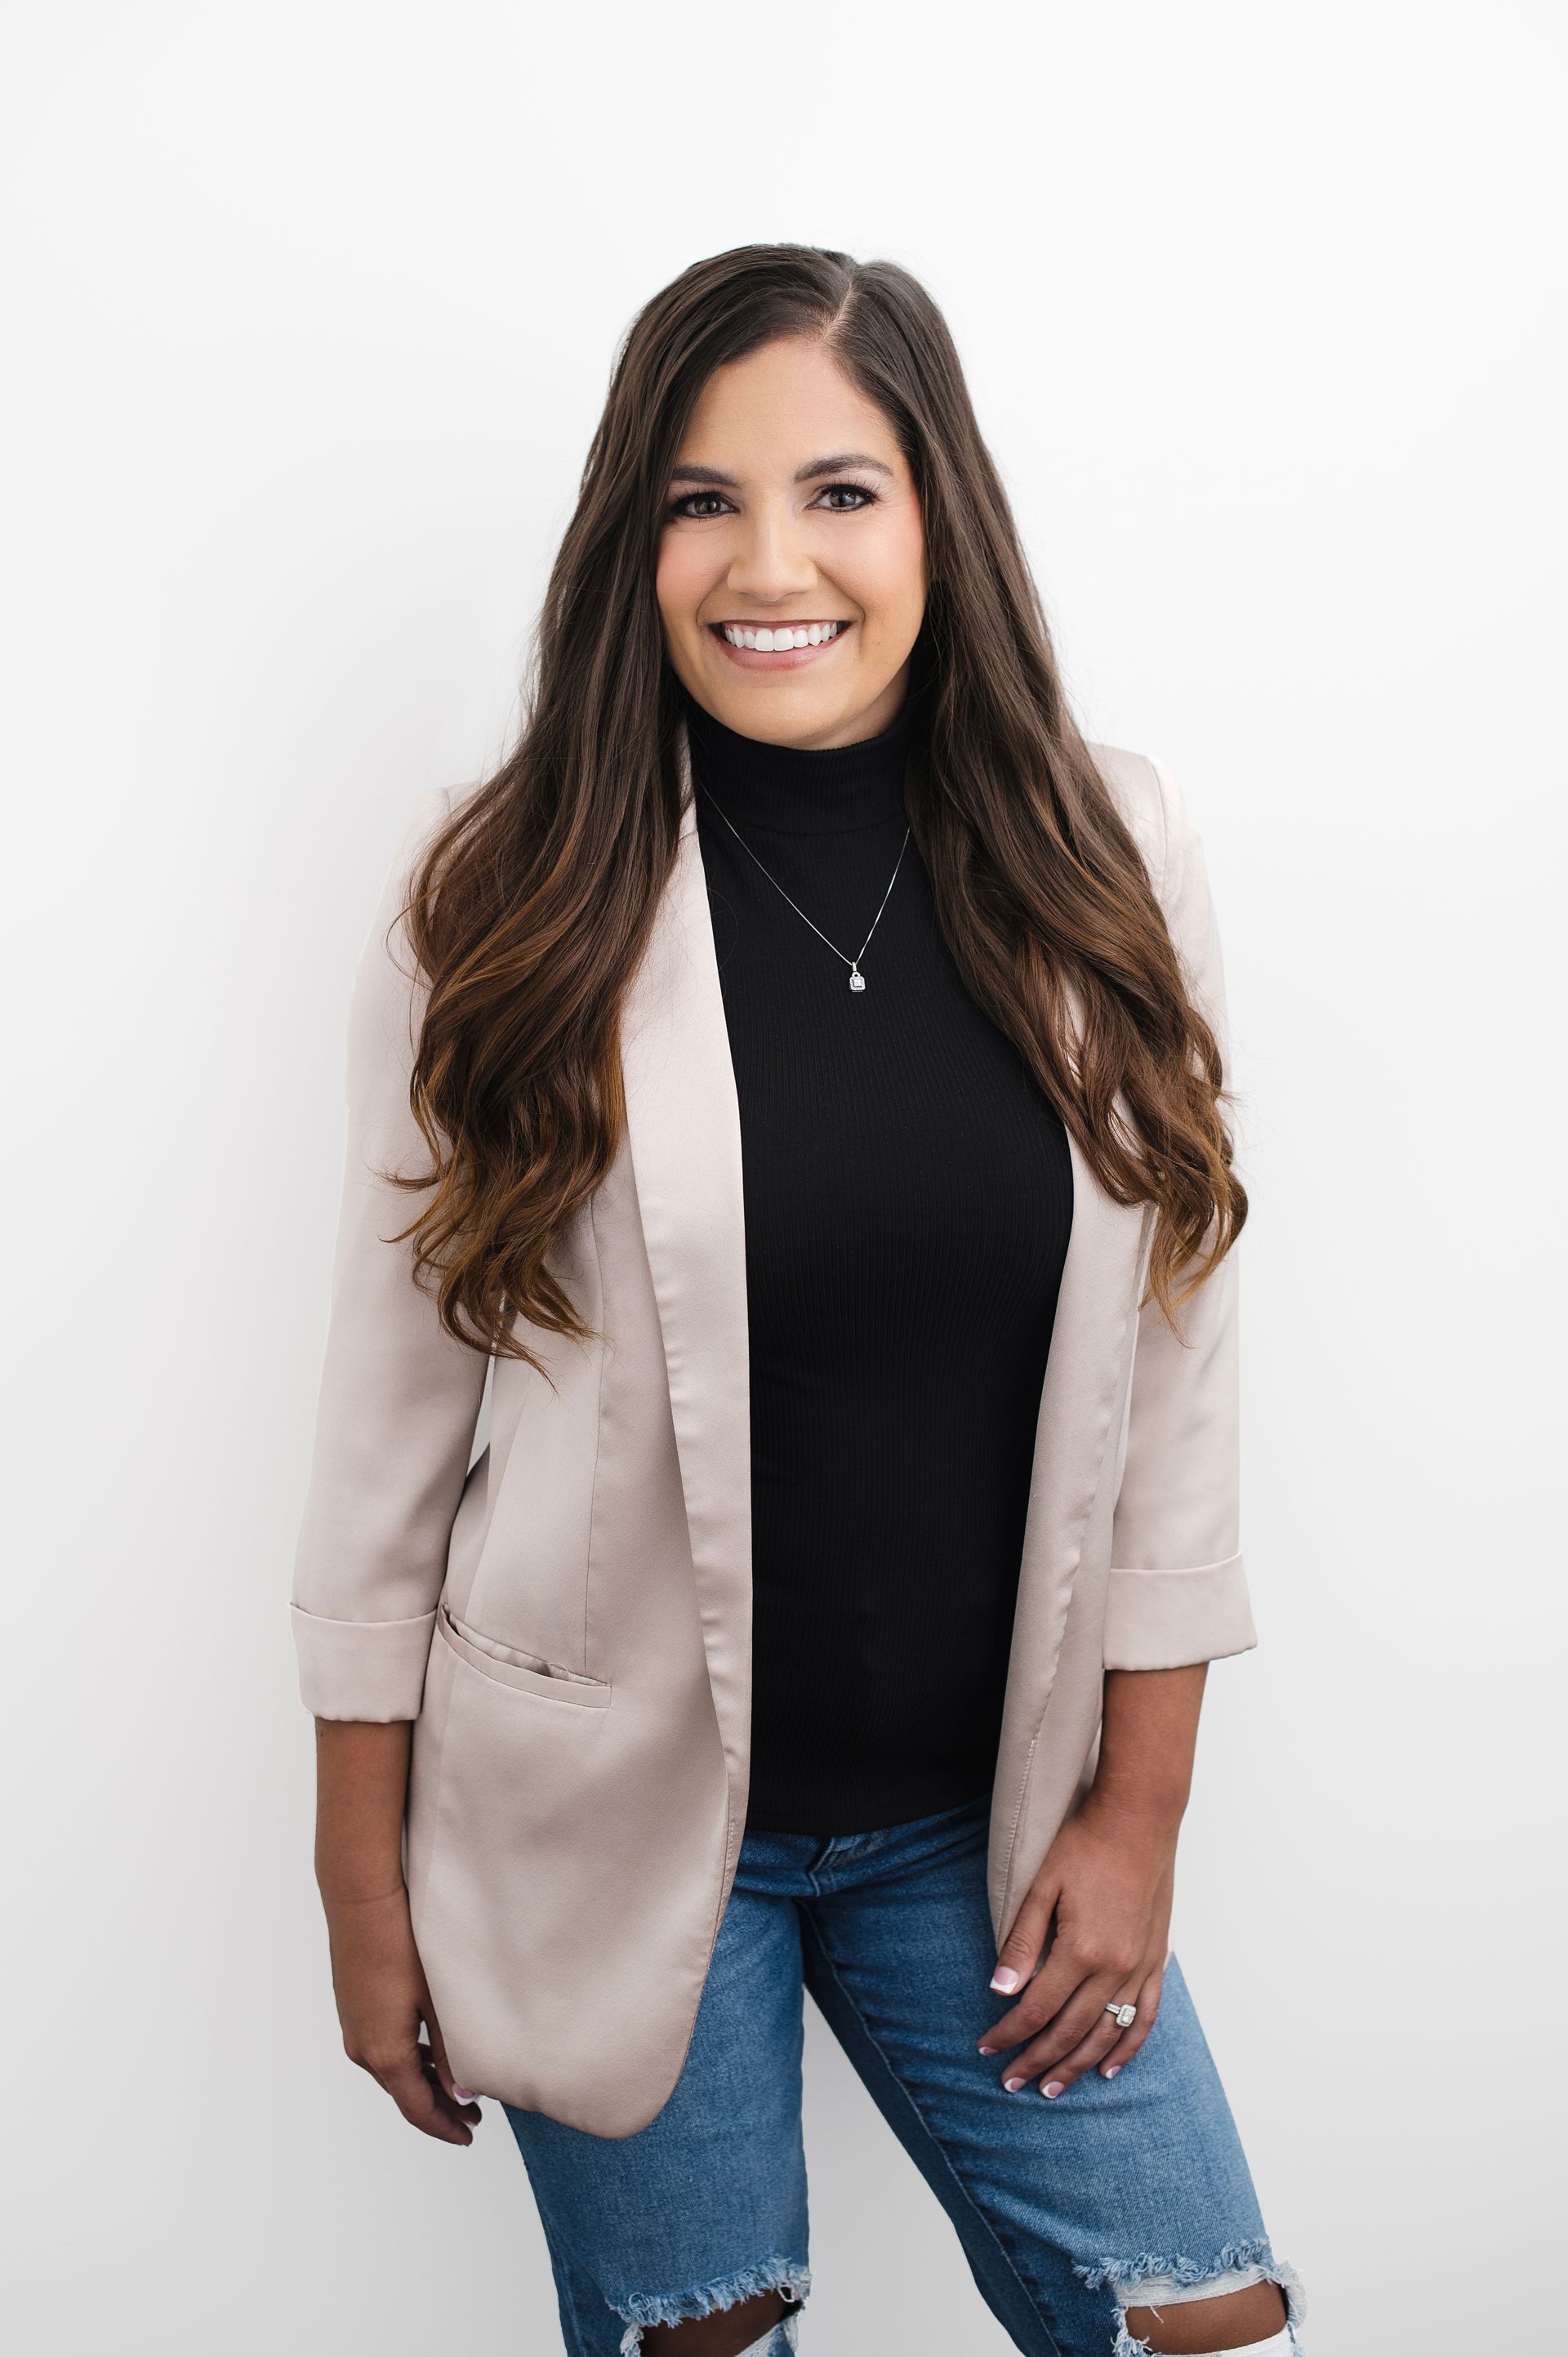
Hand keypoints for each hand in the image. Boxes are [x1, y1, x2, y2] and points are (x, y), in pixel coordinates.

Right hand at [323, 1884, 482, 2144]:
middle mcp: (362, 2047)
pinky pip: (381, 2047)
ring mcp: (353, 2026)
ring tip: (455, 2084)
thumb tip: (463, 2093)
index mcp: (384, 2052)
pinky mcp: (353, 2007)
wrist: (361, 1899)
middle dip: (437, 2106)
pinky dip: (406, 2059)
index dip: (444, 2126)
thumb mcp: (436, 2000)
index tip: (468, 2134)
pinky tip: (427, 2050)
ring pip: (391, 2070)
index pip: (417, 2108)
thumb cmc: (401, 1943)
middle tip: (472, 2112)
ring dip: (421, 2082)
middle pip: (402, 2093)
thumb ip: (451, 2050)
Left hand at [978, 1793, 1176, 2095]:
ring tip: (1051, 2088)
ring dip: (1076, 2065)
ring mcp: (1139, 1967)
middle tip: (1010, 2083)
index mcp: (1080, 1950)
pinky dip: (1127, 2048)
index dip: (1008, 2034)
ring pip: (1105, 2034)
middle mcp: (1114, 1968)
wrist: (1139, 1818)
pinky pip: (1144, 2018)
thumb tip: (1000, 1989)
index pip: (1035, 2009)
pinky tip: (1109, 2068)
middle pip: (1068, 2031)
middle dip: (1036, 2061)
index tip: (985, 2049)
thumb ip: (1022, 1940)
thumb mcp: (1042, 1885)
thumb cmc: (1086, 1843)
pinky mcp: (1156, 1960)